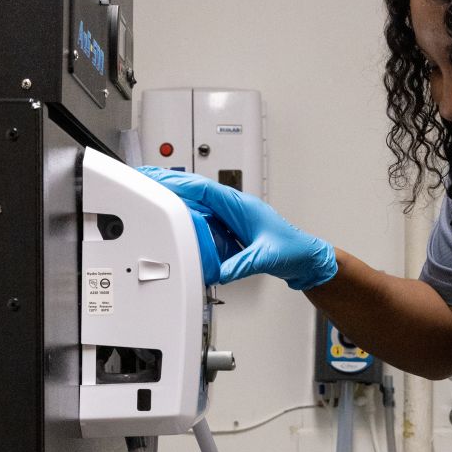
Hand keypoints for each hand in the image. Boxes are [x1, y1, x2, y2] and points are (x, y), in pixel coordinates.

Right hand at [137, 167, 337, 289]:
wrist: (307, 258)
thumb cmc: (294, 250)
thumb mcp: (265, 258)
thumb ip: (241, 265)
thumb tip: (218, 272)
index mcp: (241, 205)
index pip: (203, 188)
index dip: (177, 182)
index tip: (156, 178)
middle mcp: (234, 207)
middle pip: (195, 190)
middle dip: (169, 184)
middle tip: (144, 180)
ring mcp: (232, 216)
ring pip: (198, 202)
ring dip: (177, 198)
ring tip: (153, 197)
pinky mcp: (232, 228)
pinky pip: (204, 217)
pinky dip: (188, 216)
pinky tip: (176, 221)